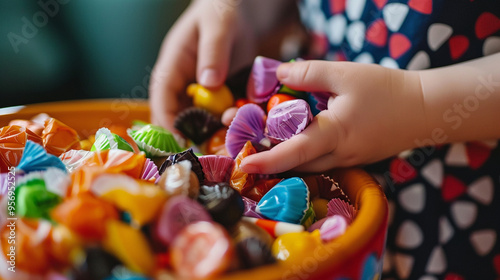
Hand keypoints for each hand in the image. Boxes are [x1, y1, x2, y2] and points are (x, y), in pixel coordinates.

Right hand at [149, 0, 255, 130]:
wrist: (240, 11)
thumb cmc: (222, 10)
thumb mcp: (219, 25)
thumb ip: (213, 51)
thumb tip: (208, 82)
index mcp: (173, 64)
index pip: (161, 97)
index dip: (167, 121)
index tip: (181, 141)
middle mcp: (183, 82)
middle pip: (177, 115)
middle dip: (191, 134)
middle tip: (209, 150)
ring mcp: (201, 90)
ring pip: (199, 119)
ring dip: (213, 130)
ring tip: (231, 136)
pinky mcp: (219, 94)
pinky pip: (219, 114)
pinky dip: (228, 122)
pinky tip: (242, 125)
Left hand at [240, 60, 425, 173]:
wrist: (426, 109)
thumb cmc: (388, 90)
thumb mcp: (346, 74)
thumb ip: (309, 74)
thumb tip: (278, 75)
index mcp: (334, 135)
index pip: (294, 153)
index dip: (267, 160)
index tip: (243, 164)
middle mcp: (338, 155)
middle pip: (294, 163)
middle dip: (266, 156)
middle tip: (240, 139)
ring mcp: (347, 160)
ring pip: (307, 163)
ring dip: (282, 155)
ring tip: (259, 136)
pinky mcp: (353, 158)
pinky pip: (321, 159)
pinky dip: (301, 150)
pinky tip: (292, 135)